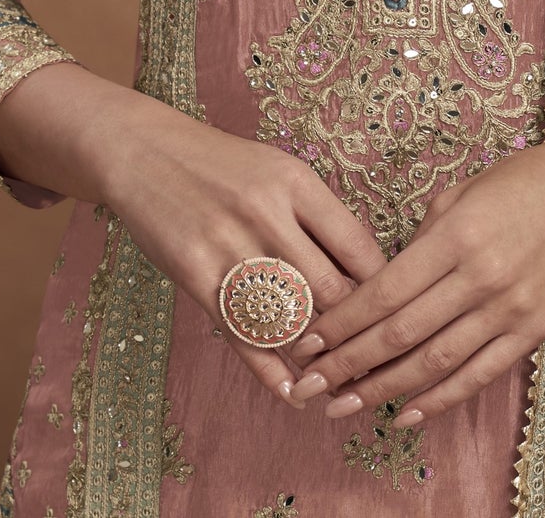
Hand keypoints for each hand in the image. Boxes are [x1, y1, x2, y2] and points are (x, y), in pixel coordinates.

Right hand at [102, 98, 389, 409]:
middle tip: (378, 362)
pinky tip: (291, 390)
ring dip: (319, 359)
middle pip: (330, 290)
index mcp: (296, 183)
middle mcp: (267, 214)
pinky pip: (242, 333)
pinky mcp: (196, 275)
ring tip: (342, 383)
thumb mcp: (279, 171)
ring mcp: (230, 246)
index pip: (357, 246)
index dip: (383, 288)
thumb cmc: (223, 166)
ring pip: (290, 318)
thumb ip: (318, 216)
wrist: (147, 153)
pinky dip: (270, 370)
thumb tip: (365, 273)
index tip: (397, 314)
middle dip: (358, 332)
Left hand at [280, 139, 544, 427]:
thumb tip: (381, 284)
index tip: (307, 340)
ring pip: (434, 363)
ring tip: (342, 404)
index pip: (385, 292)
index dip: (342, 322)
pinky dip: (439, 400)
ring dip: (382, 389)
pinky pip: (478, 375)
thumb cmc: (522, 180)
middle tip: (309, 385)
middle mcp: (481, 278)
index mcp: (456, 237)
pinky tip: (404, 413)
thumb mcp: (461, 193)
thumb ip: (422, 240)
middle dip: (348, 364)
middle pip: (401, 335)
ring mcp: (510, 310)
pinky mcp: (534, 331)